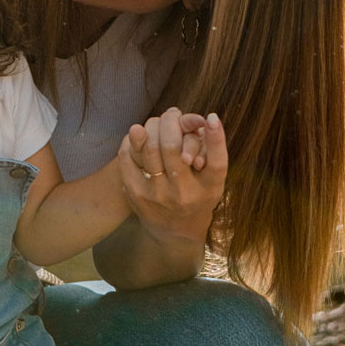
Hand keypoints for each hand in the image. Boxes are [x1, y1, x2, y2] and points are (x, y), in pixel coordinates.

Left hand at [116, 108, 227, 243]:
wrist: (175, 231)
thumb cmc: (198, 196)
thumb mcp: (214, 178)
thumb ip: (214, 149)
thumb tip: (209, 117)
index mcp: (208, 189)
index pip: (216, 162)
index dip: (215, 138)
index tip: (208, 117)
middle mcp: (183, 194)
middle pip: (171, 146)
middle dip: (170, 121)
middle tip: (172, 114)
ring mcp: (157, 195)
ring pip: (148, 148)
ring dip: (152, 127)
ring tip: (157, 123)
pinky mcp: (135, 194)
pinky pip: (127, 158)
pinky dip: (133, 140)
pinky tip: (139, 135)